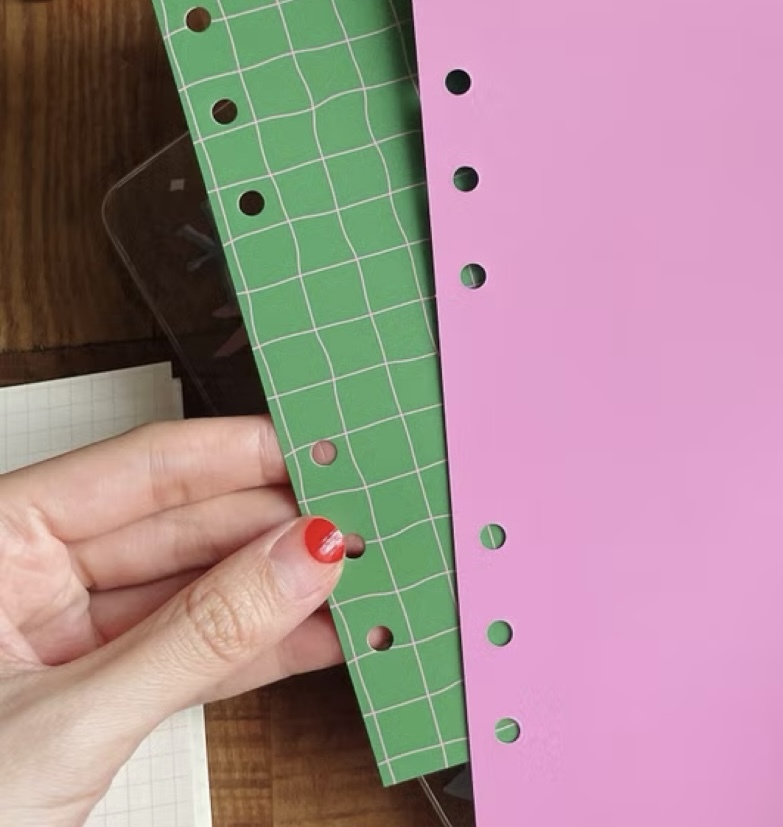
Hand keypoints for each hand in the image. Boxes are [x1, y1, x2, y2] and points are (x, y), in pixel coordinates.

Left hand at [0, 416, 344, 824]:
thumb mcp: (66, 723)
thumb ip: (198, 636)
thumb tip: (301, 559)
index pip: (142, 470)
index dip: (240, 455)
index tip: (319, 449)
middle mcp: (30, 576)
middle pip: (182, 526)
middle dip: (276, 528)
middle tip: (360, 522)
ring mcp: (67, 638)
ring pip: (198, 592)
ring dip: (280, 593)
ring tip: (356, 578)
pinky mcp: (99, 694)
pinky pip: (192, 654)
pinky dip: (257, 651)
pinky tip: (319, 635)